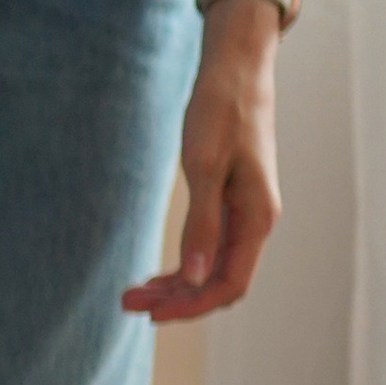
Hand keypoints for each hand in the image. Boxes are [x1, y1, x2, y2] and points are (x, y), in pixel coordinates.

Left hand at [122, 0, 282, 323]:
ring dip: (176, 284)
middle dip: (176, 299)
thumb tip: (196, 277)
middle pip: (219, 282)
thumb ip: (201, 224)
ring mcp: (244, 213)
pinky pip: (209, 248)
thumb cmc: (221, 110)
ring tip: (133, 292)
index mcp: (258, 218)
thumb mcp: (204, 166)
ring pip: (212, 268)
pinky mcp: (230, 202)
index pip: (230, 284)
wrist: (235, 70)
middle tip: (127, 302)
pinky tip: (159, 274)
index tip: (151, 314)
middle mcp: (256, 222)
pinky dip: (184, 264)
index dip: (192, 305)